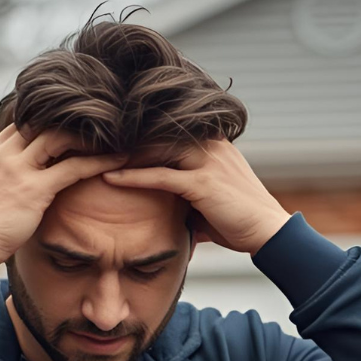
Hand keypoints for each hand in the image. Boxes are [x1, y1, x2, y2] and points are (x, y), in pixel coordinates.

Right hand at [0, 125, 130, 274]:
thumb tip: (16, 181)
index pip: (22, 123)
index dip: (47, 122)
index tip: (72, 125)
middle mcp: (1, 154)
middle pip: (41, 123)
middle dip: (70, 123)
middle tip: (98, 127)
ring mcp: (17, 169)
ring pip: (59, 138)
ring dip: (88, 137)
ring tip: (112, 139)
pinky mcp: (33, 188)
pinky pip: (73, 167)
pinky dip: (99, 162)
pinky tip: (118, 160)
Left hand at [101, 138, 292, 253]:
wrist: (269, 232)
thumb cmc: (240, 219)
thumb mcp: (211, 199)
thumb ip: (187, 193)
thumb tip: (165, 206)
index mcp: (214, 143)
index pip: (169, 127)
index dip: (139, 130)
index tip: (110, 135)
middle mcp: (211, 146)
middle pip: (159, 132)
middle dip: (125, 136)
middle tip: (91, 141)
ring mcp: (207, 162)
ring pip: (155, 149)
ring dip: (122, 153)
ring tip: (93, 156)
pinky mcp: (202, 184)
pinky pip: (161, 176)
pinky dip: (133, 176)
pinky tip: (109, 178)